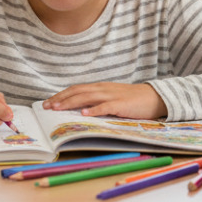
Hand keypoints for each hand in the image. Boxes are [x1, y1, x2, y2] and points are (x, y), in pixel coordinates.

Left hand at [42, 83, 166, 118]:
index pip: (76, 89)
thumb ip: (98, 101)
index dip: (61, 95)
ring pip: (87, 97)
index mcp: (100, 88)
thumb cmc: (133, 100)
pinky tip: (84, 114)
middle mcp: (103, 89)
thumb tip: (80, 110)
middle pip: (77, 91)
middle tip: (47, 106)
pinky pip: (105, 106)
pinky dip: (94, 109)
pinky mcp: (121, 104)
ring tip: (58, 108)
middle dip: (61, 99)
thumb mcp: (113, 97)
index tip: (49, 102)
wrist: (154, 97)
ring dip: (71, 103)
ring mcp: (112, 96)